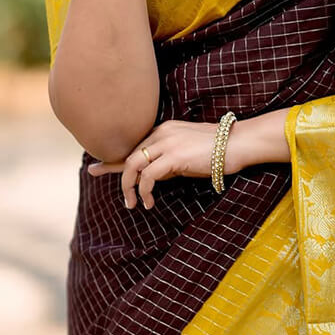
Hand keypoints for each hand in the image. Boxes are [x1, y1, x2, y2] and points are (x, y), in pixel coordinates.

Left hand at [86, 118, 239, 209]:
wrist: (239, 143)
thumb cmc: (219, 151)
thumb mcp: (188, 154)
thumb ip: (169, 161)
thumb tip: (154, 178)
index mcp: (165, 130)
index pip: (134, 145)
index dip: (114, 159)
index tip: (95, 167)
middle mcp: (162, 133)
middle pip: (130, 155)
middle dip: (117, 175)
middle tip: (119, 195)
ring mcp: (167, 143)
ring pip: (133, 165)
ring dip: (129, 187)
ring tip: (134, 204)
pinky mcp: (174, 156)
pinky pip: (148, 176)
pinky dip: (145, 191)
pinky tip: (150, 202)